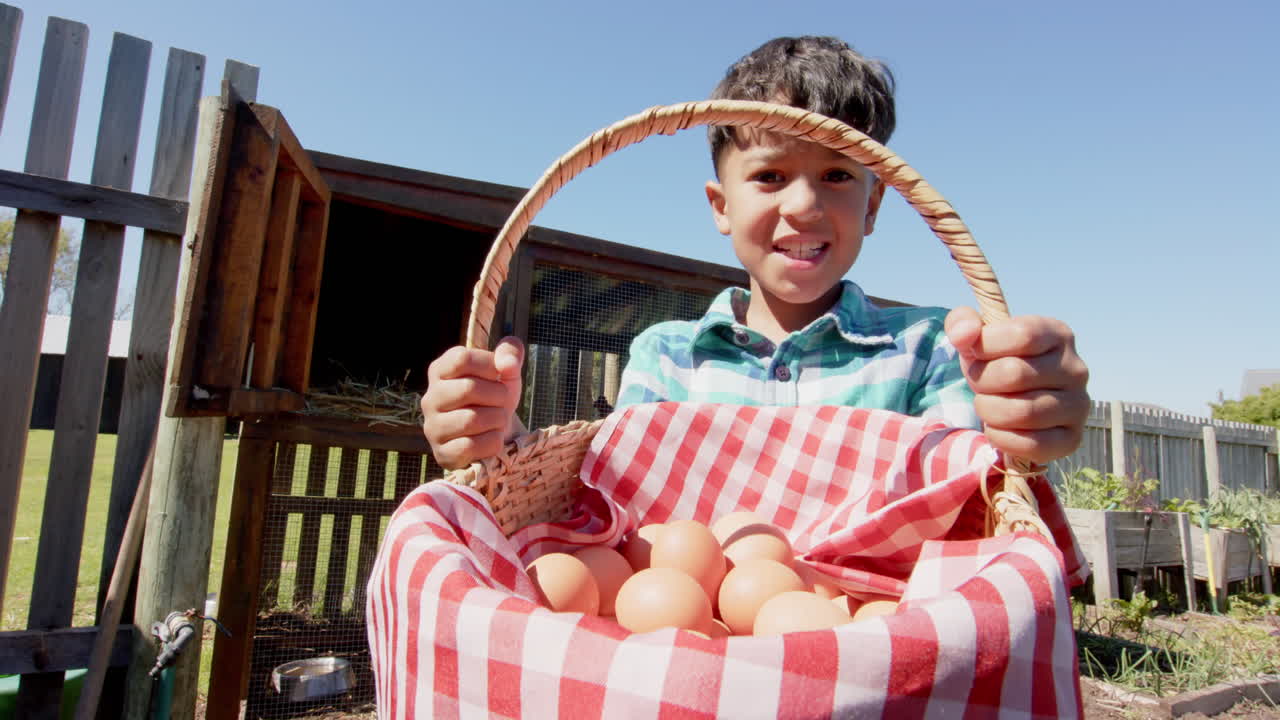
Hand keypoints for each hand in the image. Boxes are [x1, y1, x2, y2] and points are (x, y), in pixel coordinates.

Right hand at [421, 336, 525, 468]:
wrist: (494, 433)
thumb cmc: (495, 397)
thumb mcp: (507, 370)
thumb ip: (511, 353)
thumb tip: (507, 363)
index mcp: (441, 371)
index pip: (462, 358)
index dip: (490, 365)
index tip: (499, 374)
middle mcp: (430, 398)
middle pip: (468, 389)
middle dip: (498, 395)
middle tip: (503, 401)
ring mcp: (433, 427)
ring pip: (471, 420)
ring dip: (497, 420)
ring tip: (497, 420)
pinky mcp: (442, 453)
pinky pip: (471, 446)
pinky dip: (491, 443)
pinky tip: (491, 439)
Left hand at [945, 308, 1089, 464]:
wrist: (1010, 400)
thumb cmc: (995, 361)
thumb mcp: (976, 336)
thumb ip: (962, 323)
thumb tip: (963, 334)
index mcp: (1057, 334)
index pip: (1022, 335)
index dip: (986, 346)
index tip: (975, 353)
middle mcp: (1076, 368)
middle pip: (1015, 374)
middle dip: (982, 381)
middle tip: (979, 384)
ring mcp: (1078, 405)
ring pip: (1023, 411)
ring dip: (989, 411)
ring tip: (987, 405)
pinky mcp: (1072, 438)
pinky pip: (1033, 444)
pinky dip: (1002, 437)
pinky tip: (995, 428)